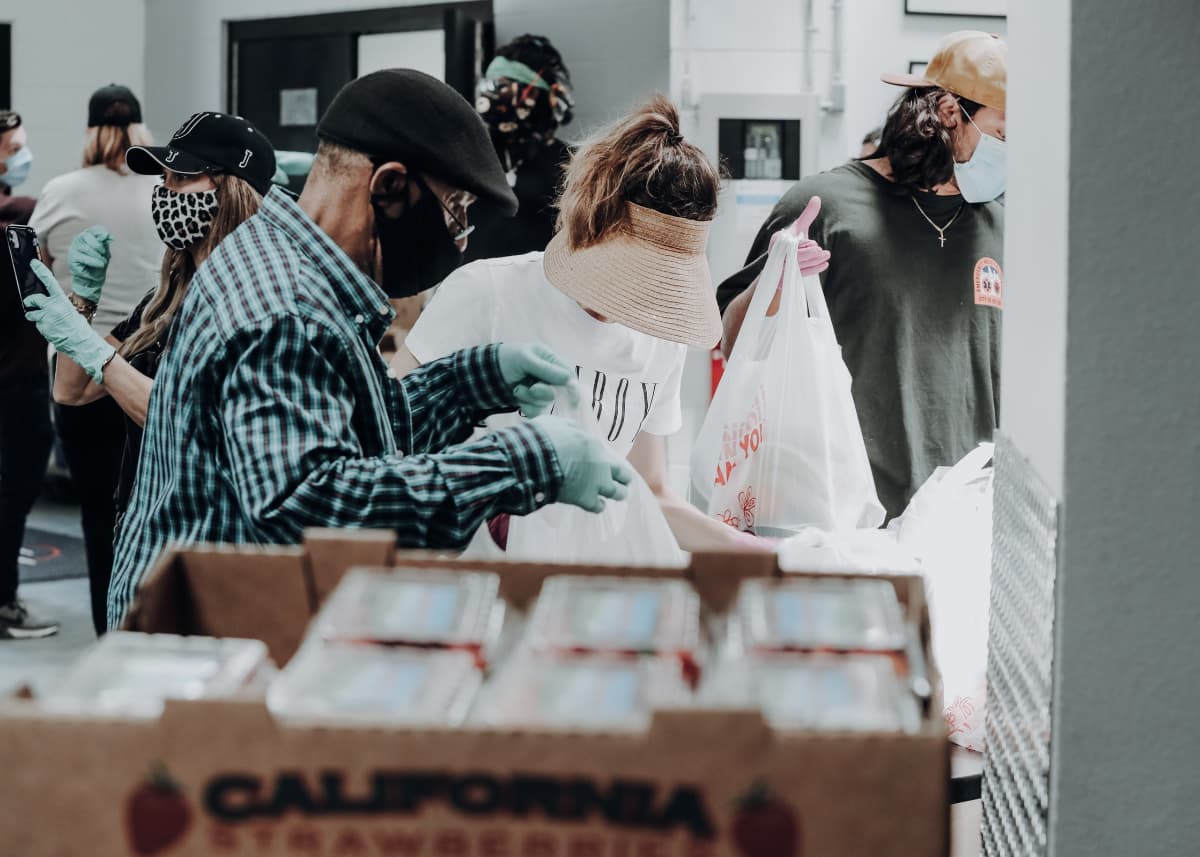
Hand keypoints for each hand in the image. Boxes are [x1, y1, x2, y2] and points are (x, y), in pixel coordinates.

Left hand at [23, 260, 115, 382]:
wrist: (83, 343)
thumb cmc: (79, 328)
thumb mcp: (72, 312)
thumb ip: (59, 306)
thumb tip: (50, 304)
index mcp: (62, 301)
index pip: (49, 282)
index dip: (41, 271)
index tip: (33, 264)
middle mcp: (52, 307)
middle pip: (33, 299)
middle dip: (30, 301)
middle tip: (30, 303)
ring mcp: (46, 318)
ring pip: (32, 314)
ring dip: (35, 316)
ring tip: (46, 321)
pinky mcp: (43, 328)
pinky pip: (37, 325)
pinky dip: (42, 327)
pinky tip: (52, 330)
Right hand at [68, 225, 112, 303]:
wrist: (93, 279)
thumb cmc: (99, 263)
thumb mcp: (105, 252)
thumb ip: (105, 243)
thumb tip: (110, 236)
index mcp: (86, 237)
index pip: (93, 230)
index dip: (101, 233)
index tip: (110, 238)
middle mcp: (78, 241)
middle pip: (88, 237)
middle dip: (99, 246)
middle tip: (104, 255)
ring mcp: (73, 250)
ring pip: (85, 248)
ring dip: (97, 257)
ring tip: (102, 263)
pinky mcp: (72, 260)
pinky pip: (83, 259)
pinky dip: (93, 263)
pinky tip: (99, 266)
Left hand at [498, 343, 574, 416]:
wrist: (482, 373)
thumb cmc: (505, 359)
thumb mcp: (526, 359)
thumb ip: (547, 369)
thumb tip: (569, 380)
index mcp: (549, 360)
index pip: (568, 374)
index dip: (572, 387)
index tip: (573, 399)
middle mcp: (547, 375)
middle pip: (558, 392)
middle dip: (544, 393)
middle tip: (533, 388)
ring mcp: (539, 389)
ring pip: (546, 403)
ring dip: (531, 399)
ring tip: (517, 390)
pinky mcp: (530, 401)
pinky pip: (537, 411)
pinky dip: (527, 407)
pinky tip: (517, 399)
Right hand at [530, 414, 633, 512]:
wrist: (534, 460)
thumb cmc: (543, 438)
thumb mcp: (558, 424)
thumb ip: (570, 429)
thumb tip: (573, 431)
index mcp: (594, 445)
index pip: (607, 454)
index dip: (605, 460)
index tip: (603, 463)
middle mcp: (600, 465)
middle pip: (622, 474)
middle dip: (623, 478)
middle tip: (624, 481)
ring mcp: (595, 483)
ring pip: (617, 492)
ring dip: (618, 493)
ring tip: (619, 495)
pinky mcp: (585, 499)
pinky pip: (598, 506)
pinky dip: (598, 505)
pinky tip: (598, 505)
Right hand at [768, 196, 830, 281]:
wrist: (781, 261)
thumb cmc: (791, 242)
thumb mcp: (799, 227)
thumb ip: (807, 215)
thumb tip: (817, 198)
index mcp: (778, 240)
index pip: (792, 245)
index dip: (805, 246)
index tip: (815, 244)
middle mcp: (777, 254)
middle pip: (796, 257)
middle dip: (811, 255)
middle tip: (824, 252)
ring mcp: (781, 267)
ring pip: (799, 266)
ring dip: (815, 261)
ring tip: (826, 255)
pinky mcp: (786, 277)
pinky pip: (801, 274)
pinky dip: (814, 269)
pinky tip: (824, 264)